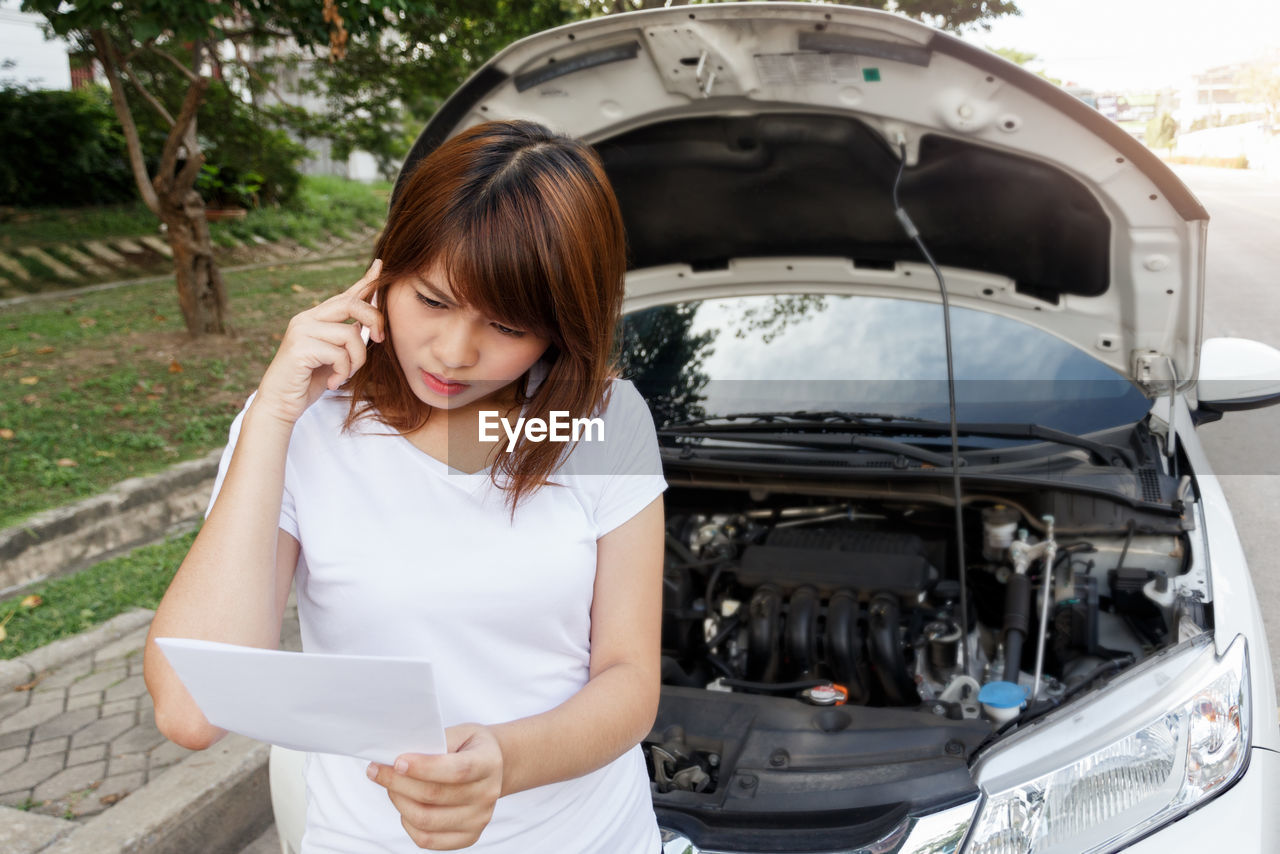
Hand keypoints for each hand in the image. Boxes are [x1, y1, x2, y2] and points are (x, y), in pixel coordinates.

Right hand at [254, 259, 384, 424]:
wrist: (281, 404)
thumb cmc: (310, 381)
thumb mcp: (335, 356)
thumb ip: (348, 337)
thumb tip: (368, 324)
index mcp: (315, 318)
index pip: (345, 295)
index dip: (365, 281)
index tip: (380, 264)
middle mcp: (306, 318)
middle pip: (352, 304)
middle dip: (374, 320)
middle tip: (379, 339)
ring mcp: (301, 330)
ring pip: (350, 335)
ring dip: (356, 361)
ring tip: (344, 375)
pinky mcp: (299, 347)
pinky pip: (340, 354)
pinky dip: (343, 372)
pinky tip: (333, 382)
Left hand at [367, 723, 504, 850]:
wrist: (494, 767)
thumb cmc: (470, 747)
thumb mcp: (460, 733)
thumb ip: (434, 742)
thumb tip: (398, 756)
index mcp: (489, 763)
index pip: (457, 770)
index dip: (425, 768)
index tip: (397, 762)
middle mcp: (487, 794)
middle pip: (435, 796)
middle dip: (398, 783)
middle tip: (378, 770)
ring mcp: (479, 819)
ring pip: (426, 820)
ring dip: (399, 802)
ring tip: (390, 786)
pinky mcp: (468, 837)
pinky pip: (428, 839)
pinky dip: (408, 823)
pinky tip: (405, 805)